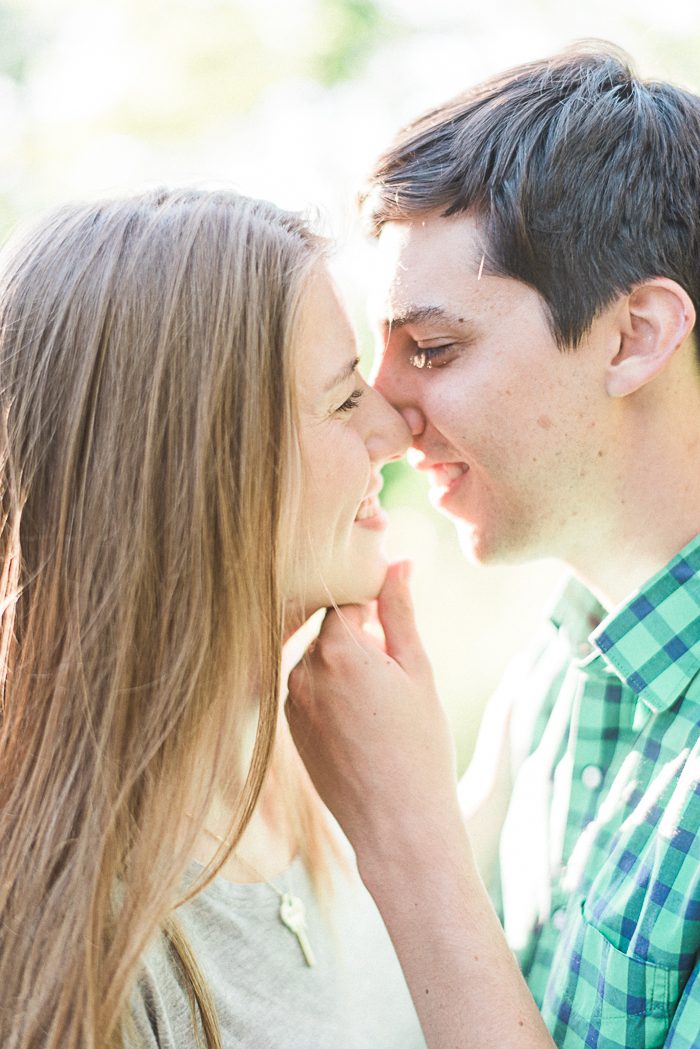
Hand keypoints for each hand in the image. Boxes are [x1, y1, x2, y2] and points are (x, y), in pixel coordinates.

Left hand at [286, 560, 458, 867]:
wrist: (397, 823)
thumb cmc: (419, 745)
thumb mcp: (417, 670)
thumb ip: (400, 610)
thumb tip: (398, 561)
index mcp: (338, 649)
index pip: (347, 600)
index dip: (375, 610)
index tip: (393, 632)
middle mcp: (303, 671)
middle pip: (330, 630)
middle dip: (360, 640)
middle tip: (393, 679)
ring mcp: (291, 701)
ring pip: (320, 661)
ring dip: (345, 668)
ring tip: (380, 709)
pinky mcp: (288, 727)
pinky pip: (310, 691)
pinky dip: (333, 695)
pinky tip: (361, 727)